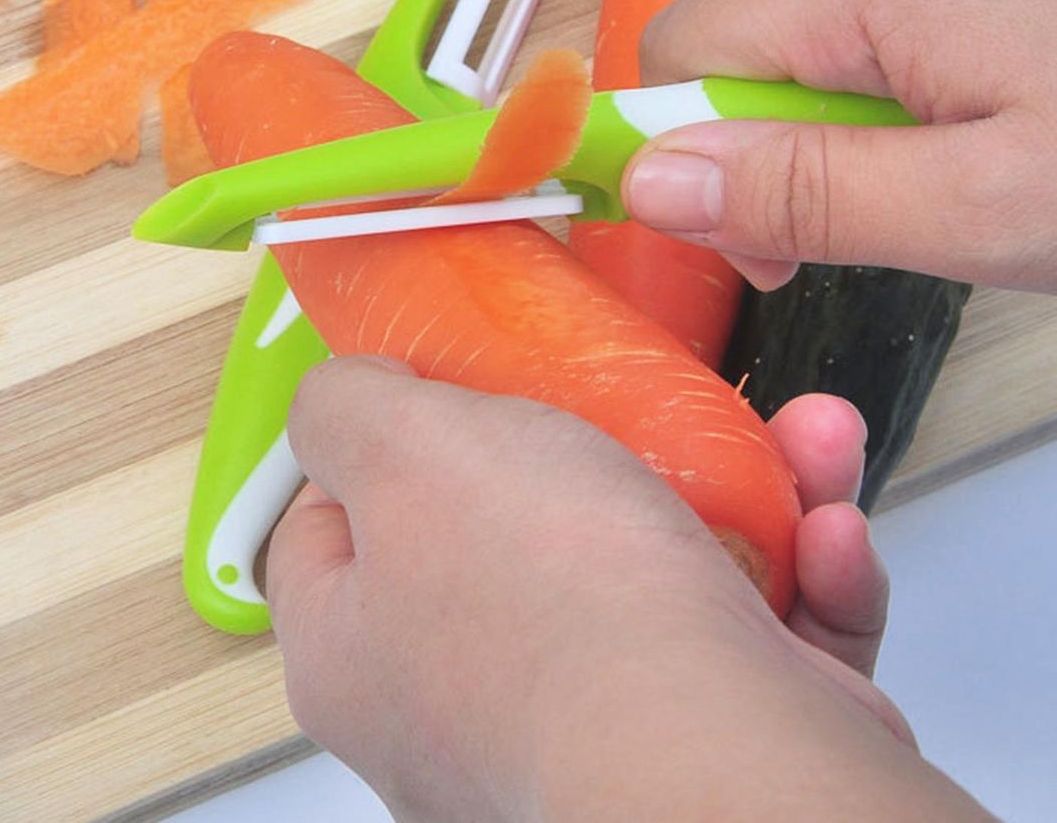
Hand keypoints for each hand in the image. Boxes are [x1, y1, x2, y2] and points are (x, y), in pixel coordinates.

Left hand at [267, 359, 990, 822]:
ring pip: (655, 576)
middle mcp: (465, 703)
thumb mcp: (407, 449)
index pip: (333, 535)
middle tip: (633, 398)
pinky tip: (826, 534)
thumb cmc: (551, 604)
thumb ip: (344, 409)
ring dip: (738, 494)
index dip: (378, 452)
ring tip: (799, 439)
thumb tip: (341, 398)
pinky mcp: (701, 744)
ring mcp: (589, 728)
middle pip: (513, 539)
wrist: (716, 765)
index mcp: (365, 648)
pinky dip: (798, 577)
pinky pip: (749, 638)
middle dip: (600, 448)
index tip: (441, 395)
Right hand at [625, 0, 1056, 291]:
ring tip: (949, 188)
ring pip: (817, 38)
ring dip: (840, 127)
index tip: (765, 249)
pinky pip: (887, 16)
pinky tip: (982, 127)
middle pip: (747, 43)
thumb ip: (807, 194)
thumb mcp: (985, 207)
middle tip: (872, 236)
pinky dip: (898, 88)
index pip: (682, 48)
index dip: (685, 156)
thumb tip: (647, 182)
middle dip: (776, 152)